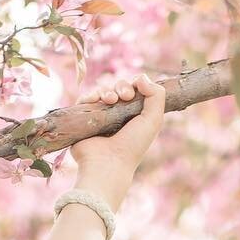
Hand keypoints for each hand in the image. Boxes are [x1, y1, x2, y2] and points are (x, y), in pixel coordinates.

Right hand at [69, 72, 165, 189]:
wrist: (108, 163)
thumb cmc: (133, 145)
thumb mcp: (153, 120)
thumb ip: (156, 95)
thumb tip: (141, 76)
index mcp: (134, 117)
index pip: (133, 90)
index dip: (134, 85)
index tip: (135, 90)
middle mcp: (116, 116)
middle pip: (117, 88)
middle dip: (122, 87)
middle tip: (125, 96)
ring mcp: (100, 118)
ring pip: (101, 92)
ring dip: (106, 91)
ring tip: (110, 100)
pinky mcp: (83, 120)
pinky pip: (85, 100)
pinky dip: (90, 95)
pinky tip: (95, 100)